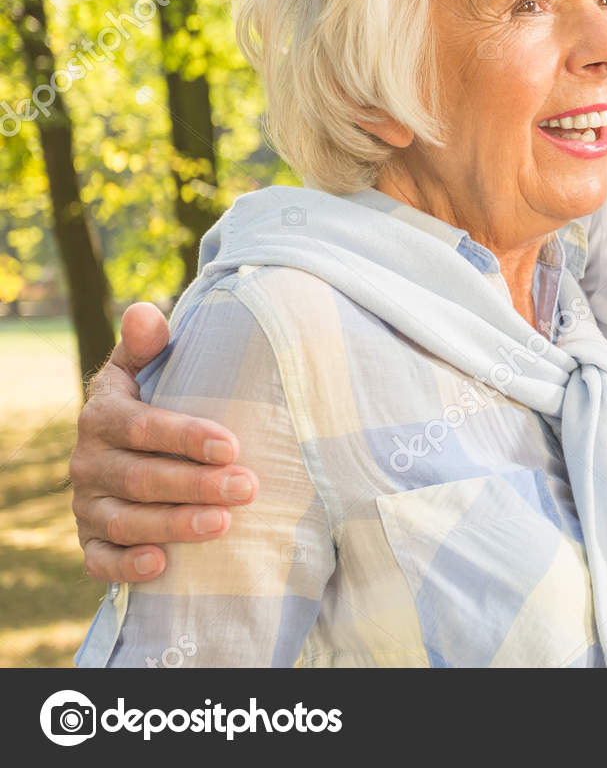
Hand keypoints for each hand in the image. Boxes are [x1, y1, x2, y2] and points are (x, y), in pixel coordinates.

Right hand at [69, 302, 258, 582]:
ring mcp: (87, 505)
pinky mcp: (91, 541)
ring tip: (223, 524)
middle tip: (247, 488)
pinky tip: (162, 565)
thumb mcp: (142, 369)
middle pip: (141, 477)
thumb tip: (145, 312)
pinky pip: (100, 560)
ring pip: (126, 521)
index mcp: (103, 416)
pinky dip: (127, 566)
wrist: (121, 449)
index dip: (186, 437)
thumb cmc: (150, 401)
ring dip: (174, 524)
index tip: (231, 445)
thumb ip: (146, 344)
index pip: (143, 426)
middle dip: (196, 484)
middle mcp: (89, 462)